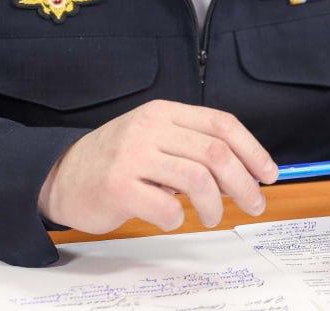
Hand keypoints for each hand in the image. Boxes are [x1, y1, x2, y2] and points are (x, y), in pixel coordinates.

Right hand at [37, 100, 278, 233]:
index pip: (221, 124)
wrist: (61, 175)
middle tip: (253, 205)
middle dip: (244, 184)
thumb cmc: (116, 162)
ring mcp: (132, 155)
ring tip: (210, 216)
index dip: (252, 150)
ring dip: (214, 205)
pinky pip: (166, 207)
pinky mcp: (117, 185)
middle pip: (216, 153)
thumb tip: (244, 172)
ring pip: (198, 179)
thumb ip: (191, 147)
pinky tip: (171, 218)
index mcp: (164, 112)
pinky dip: (177, 218)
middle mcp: (149, 127)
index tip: (268, 175)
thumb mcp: (154, 139)